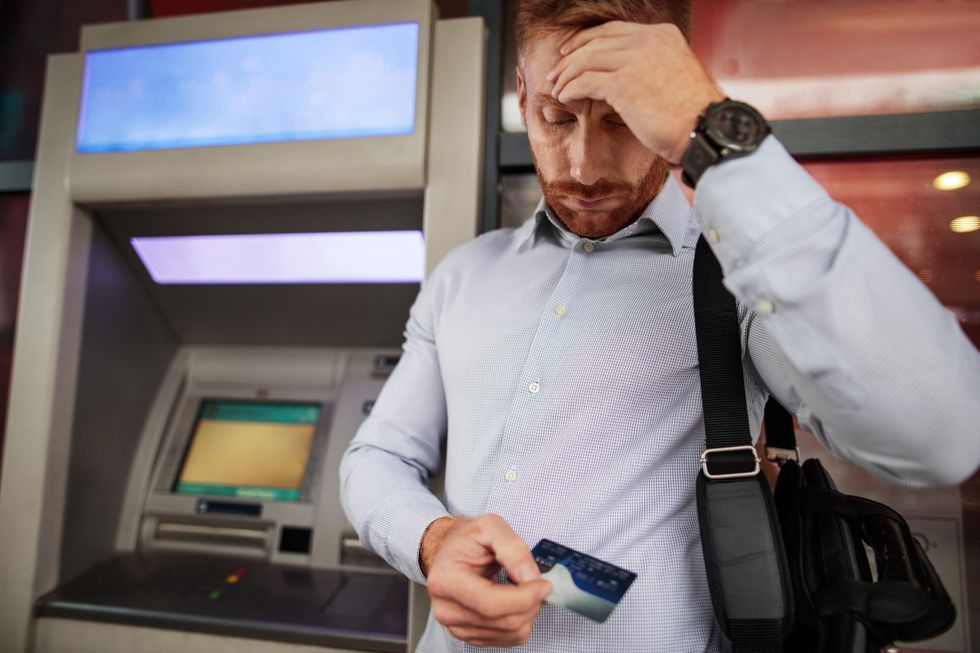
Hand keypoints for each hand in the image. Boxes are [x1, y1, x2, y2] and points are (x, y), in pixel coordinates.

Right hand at [422, 514, 551, 646]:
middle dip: (532, 603)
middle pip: (503, 621)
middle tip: (540, 584)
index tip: (544, 585)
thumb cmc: (467, 540)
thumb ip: (513, 548)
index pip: (490, 603)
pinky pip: (509, 639)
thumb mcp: (490, 526)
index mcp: (447, 580)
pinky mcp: (470, 636)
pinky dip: (522, 621)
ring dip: (529, 612)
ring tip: (524, 589)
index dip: (524, 598)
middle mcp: (447, 608)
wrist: (450, 552)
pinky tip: (516, 601)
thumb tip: (530, 576)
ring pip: (510, 633)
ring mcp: (457, 626)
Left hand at [547, 21, 724, 162]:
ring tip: (556, 88)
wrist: (705, 127)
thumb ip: (654, 65)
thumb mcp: (677, 73)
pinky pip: (585, 82)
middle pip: (595, 42)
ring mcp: (634, 60)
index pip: (613, 30)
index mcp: (661, 35)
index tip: (571, 50)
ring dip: (566, 75)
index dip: (587, 39)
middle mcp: (647, 40)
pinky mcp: (622, 84)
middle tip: (556, 72)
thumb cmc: (694, 112)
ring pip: (586, 60)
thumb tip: (630, 76)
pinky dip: (571, 89)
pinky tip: (565, 97)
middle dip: (570, 58)